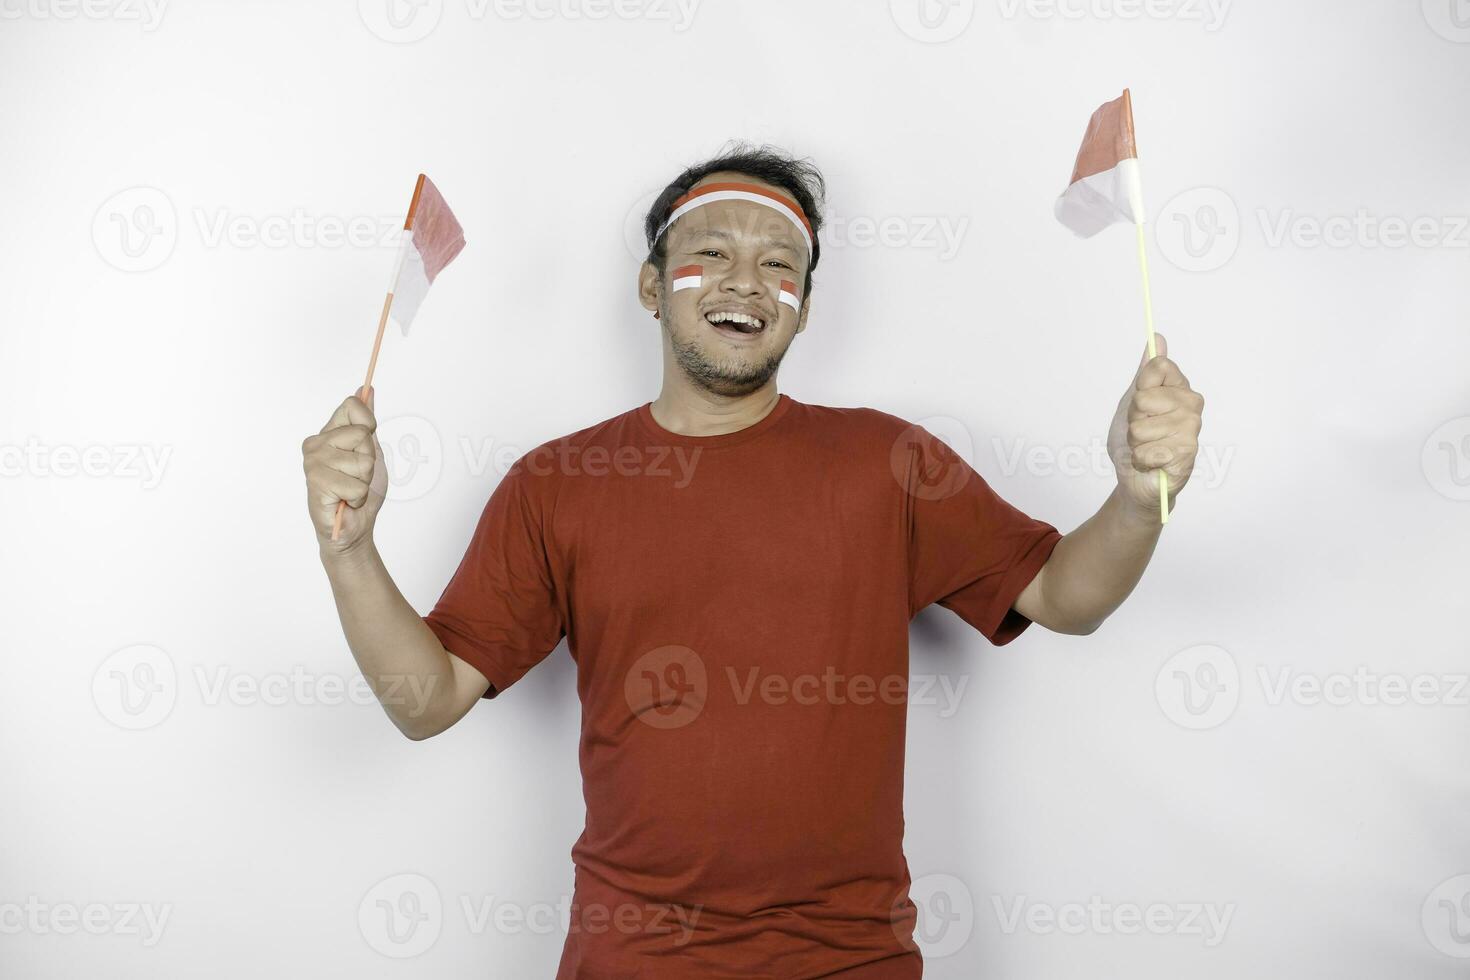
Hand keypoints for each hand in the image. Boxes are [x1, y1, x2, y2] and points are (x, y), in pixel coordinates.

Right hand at [302, 387, 387, 553]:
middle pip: (362, 434)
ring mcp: (313, 462)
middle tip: (357, 476)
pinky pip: (355, 485)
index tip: (366, 443)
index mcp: (329, 432)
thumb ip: (366, 422)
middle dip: (370, 460)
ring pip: (362, 462)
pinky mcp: (315, 483)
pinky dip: (358, 498)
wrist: (354, 527)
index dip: (369, 424)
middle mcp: (316, 443)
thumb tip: (366, 389)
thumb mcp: (371, 451)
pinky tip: (344, 501)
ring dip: (364, 483)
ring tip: (350, 490)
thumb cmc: (361, 492)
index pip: (352, 405)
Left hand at [1106, 334, 1204, 517]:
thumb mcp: (1132, 401)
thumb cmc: (1134, 440)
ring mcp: (1191, 430)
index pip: (1157, 367)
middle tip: (1141, 432)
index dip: (1139, 388)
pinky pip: (1146, 451)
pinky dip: (1140, 460)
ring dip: (1135, 442)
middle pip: (1144, 398)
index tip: (1140, 404)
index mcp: (1180, 388)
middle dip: (1132, 419)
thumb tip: (1157, 338)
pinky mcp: (1186, 455)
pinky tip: (1151, 463)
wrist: (1134, 478)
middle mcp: (1192, 405)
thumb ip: (1145, 372)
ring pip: (1141, 427)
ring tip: (1146, 448)